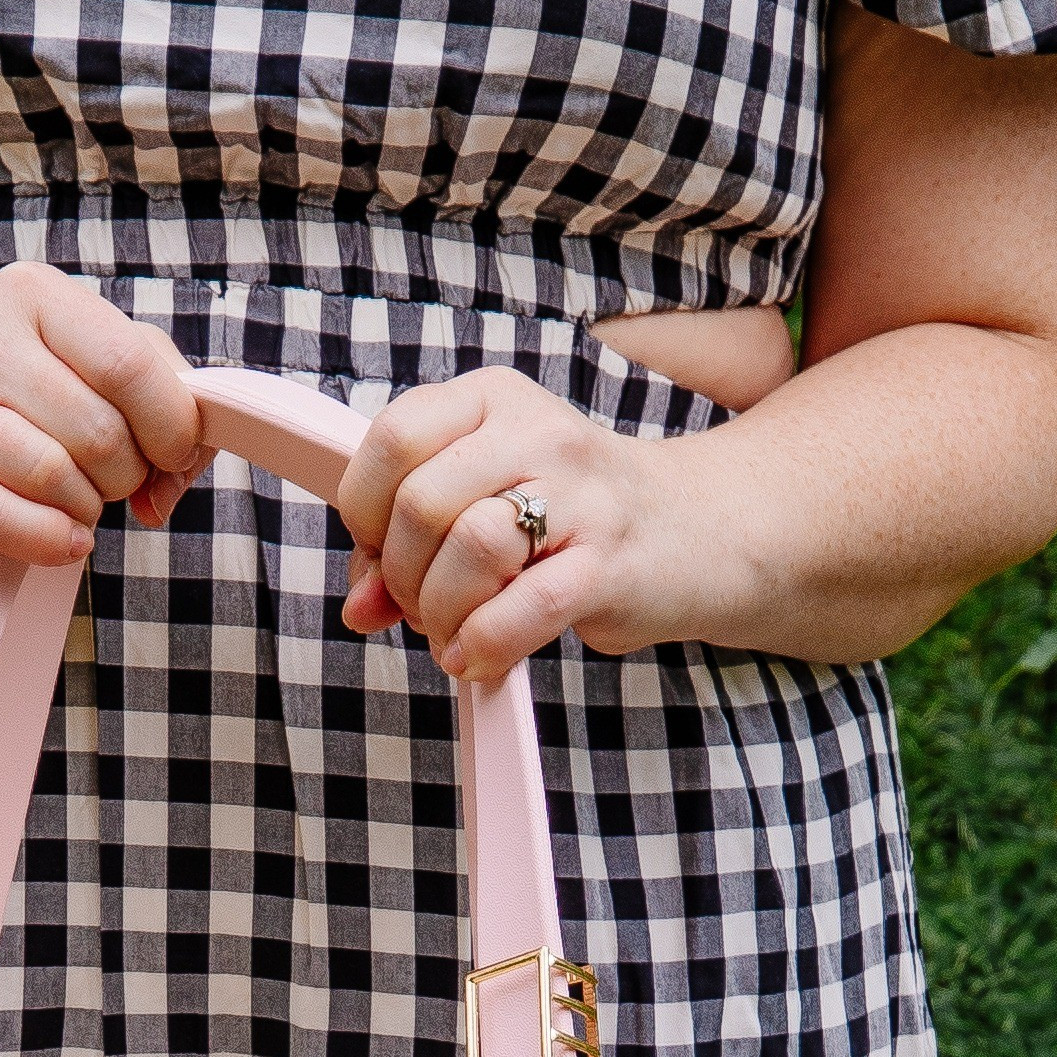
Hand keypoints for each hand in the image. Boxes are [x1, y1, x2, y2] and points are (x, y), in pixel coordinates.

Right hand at [0, 261, 204, 575]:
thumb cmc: (15, 401)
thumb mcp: (86, 367)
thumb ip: (158, 393)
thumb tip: (183, 465)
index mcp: (32, 293)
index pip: (130, 366)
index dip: (170, 427)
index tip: (168, 454)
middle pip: (99, 431)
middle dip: (124, 475)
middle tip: (105, 479)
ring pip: (56, 478)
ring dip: (84, 509)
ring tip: (71, 501)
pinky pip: (4, 519)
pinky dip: (49, 540)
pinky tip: (59, 535)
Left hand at [336, 368, 711, 683]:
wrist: (698, 533)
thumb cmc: (571, 521)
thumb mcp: (484, 505)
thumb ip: (409, 546)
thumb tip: (359, 607)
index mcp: (492, 400)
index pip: (392, 438)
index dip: (366, 511)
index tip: (384, 552)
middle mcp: (537, 431)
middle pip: (420, 504)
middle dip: (404, 577)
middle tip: (424, 607)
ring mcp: (580, 494)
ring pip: (468, 549)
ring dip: (442, 613)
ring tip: (457, 631)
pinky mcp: (609, 563)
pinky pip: (520, 609)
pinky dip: (483, 645)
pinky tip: (477, 656)